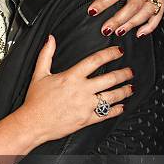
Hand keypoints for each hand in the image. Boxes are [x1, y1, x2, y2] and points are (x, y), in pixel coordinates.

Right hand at [18, 36, 133, 145]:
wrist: (33, 123)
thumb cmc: (35, 101)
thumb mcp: (39, 74)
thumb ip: (46, 55)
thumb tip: (50, 39)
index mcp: (71, 77)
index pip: (96, 60)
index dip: (110, 54)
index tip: (118, 51)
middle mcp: (81, 90)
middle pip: (109, 79)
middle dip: (124, 74)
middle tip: (130, 71)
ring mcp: (86, 106)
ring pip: (112, 96)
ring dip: (124, 91)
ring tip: (130, 88)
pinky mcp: (87, 119)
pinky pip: (106, 114)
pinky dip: (116, 110)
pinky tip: (121, 106)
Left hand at [83, 0, 163, 36]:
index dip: (105, 2)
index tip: (91, 11)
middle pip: (134, 5)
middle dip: (119, 19)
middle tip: (105, 30)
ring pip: (147, 12)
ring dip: (133, 24)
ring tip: (118, 32)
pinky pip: (159, 14)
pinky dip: (151, 26)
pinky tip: (139, 34)